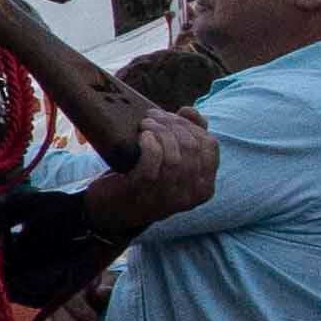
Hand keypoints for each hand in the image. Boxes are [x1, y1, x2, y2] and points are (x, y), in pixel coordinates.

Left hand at [92, 106, 218, 224]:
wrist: (110, 210)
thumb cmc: (145, 180)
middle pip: (191, 147)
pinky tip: (141, 137)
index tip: (171, 115)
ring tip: (145, 124)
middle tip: (152, 115)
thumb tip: (189, 110)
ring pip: (174, 155)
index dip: (191, 124)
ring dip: (159, 132)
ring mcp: (168, 195)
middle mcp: (191, 194)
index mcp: (205, 187)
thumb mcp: (172, 163)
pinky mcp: (144, 191)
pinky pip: (153, 162)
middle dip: (172, 124)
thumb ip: (188, 138)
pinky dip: (149, 145)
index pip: (210, 145)